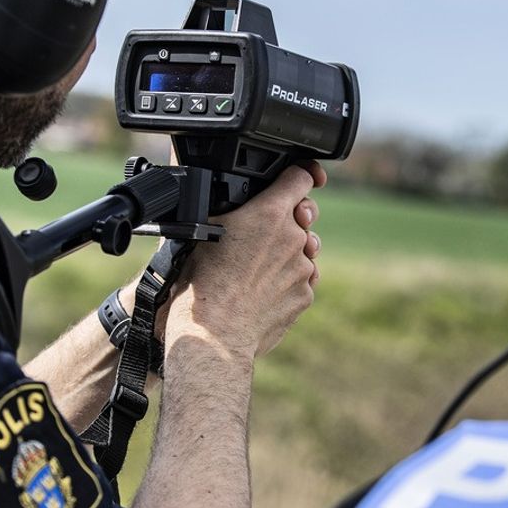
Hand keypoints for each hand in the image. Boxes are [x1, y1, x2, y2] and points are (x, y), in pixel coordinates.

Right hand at [163, 162, 326, 360]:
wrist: (214, 333)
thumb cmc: (202, 282)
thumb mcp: (205, 228)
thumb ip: (235, 207)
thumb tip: (236, 199)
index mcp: (270, 212)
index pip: (301, 176)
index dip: (299, 174)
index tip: (298, 178)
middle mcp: (294, 237)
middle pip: (304, 215)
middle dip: (291, 218)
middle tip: (265, 232)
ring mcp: (304, 268)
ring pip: (304, 250)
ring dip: (289, 252)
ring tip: (257, 268)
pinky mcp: (305, 295)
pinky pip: (303, 280)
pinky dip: (288, 281)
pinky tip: (263, 290)